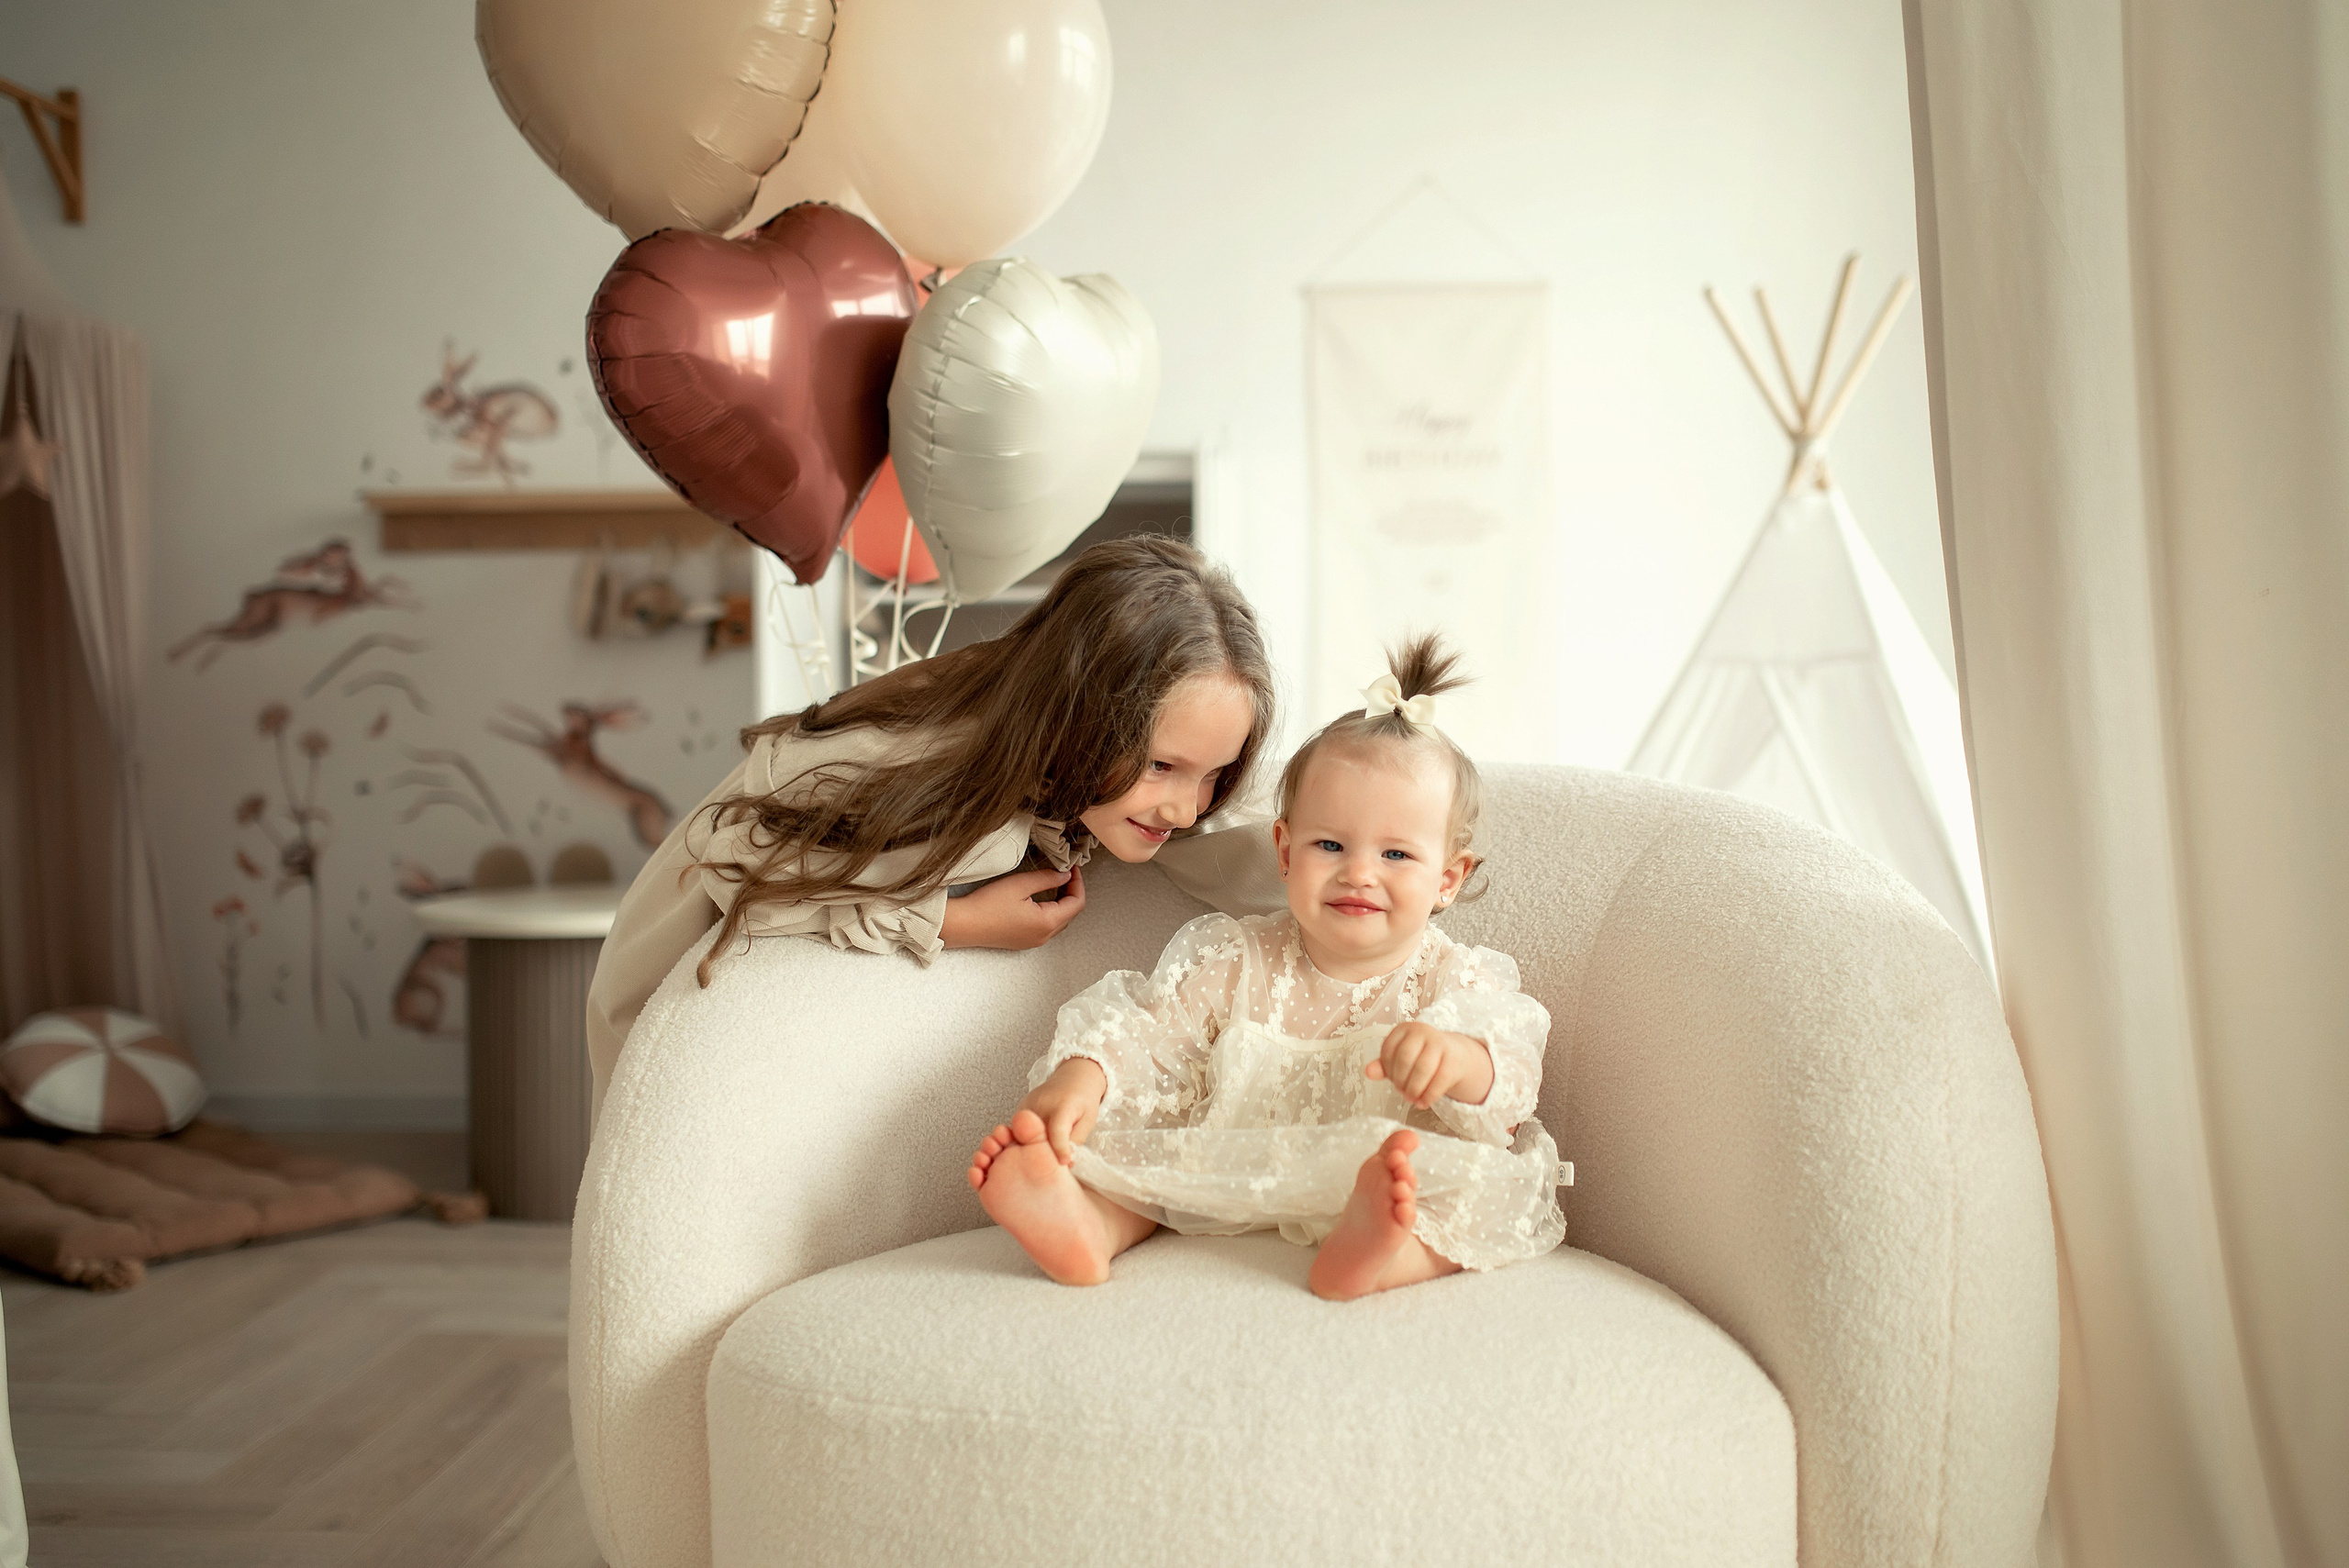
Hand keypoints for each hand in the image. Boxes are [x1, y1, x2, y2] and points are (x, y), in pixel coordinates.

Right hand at [939, 864, 1086, 950]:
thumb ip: (1047, 878)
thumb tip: (1065, 874)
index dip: (1078, 883)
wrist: (964, 925)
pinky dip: (1050, 912)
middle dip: (1071, 892)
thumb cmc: (988, 904)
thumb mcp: (1021, 884)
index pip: (1077, 903)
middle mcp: (1044, 936)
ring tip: (1054, 882)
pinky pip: (1046, 927)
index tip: (1073, 867)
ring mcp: (1034, 941)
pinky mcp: (1024, 942)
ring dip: (1061, 903)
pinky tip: (1041, 898)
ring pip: (1060, 921)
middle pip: (1070, 913)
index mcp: (1047, 923)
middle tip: (1065, 872)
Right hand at [1016, 1057, 1107, 1164]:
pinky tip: (1038, 1141)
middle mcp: (1041, 1104)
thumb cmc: (1084, 1100)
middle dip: (1043, 1153)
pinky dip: (1028, 1138)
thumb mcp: (1088, 1120)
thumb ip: (1076, 1141)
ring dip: (1033, 1146)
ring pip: (1025, 1134)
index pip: (1057, 1132)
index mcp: (1062, 1106)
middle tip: (1052, 1163)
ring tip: (1044, 1152)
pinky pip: (1021, 1129)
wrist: (1074, 1076)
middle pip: (1037, 1137)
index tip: (1064, 1162)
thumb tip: (1066, 1162)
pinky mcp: (1022, 1107)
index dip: (1060, 1149)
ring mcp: (1028, 1105)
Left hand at [1367, 1022, 1493, 1109]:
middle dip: (1401, 1080)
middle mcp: (1423, 1031)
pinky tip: (1423, 1103)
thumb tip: (1368, 1072)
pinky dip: (1429, 1095)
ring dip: (1414, 1089)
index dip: (1388, 1070)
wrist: (1454, 1056)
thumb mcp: (1399, 1059)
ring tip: (1411, 1099)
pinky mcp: (1454, 1059)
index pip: (1389, 1050)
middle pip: (1405, 1058)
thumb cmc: (1420, 1057)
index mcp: (1404, 1029)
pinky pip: (1440, 1079)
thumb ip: (1383, 1065)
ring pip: (1423, 1068)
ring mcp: (1440, 1043)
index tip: (1393, 1080)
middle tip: (1402, 1093)